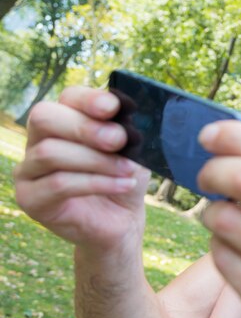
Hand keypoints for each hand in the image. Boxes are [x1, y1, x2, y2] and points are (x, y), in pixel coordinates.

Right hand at [13, 86, 150, 251]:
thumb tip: (126, 116)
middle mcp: (39, 139)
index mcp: (65, 119)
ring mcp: (29, 169)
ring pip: (50, 152)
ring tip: (127, 170)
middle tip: (119, 140)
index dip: (89, 99)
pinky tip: (123, 185)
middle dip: (86, 127)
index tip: (113, 107)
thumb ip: (128, 130)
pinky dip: (96, 183)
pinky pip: (58, 184)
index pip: (68, 96)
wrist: (123, 221)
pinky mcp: (30, 198)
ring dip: (96, 160)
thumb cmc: (125, 178)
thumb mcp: (134, 150)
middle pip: (44, 117)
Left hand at [198, 122, 240, 317]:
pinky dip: (218, 244)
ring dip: (212, 211)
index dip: (236, 135)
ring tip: (223, 215)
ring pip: (225, 220)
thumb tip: (235, 143)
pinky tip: (234, 246)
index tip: (209, 134)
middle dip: (213, 170)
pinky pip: (222, 258)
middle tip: (206, 175)